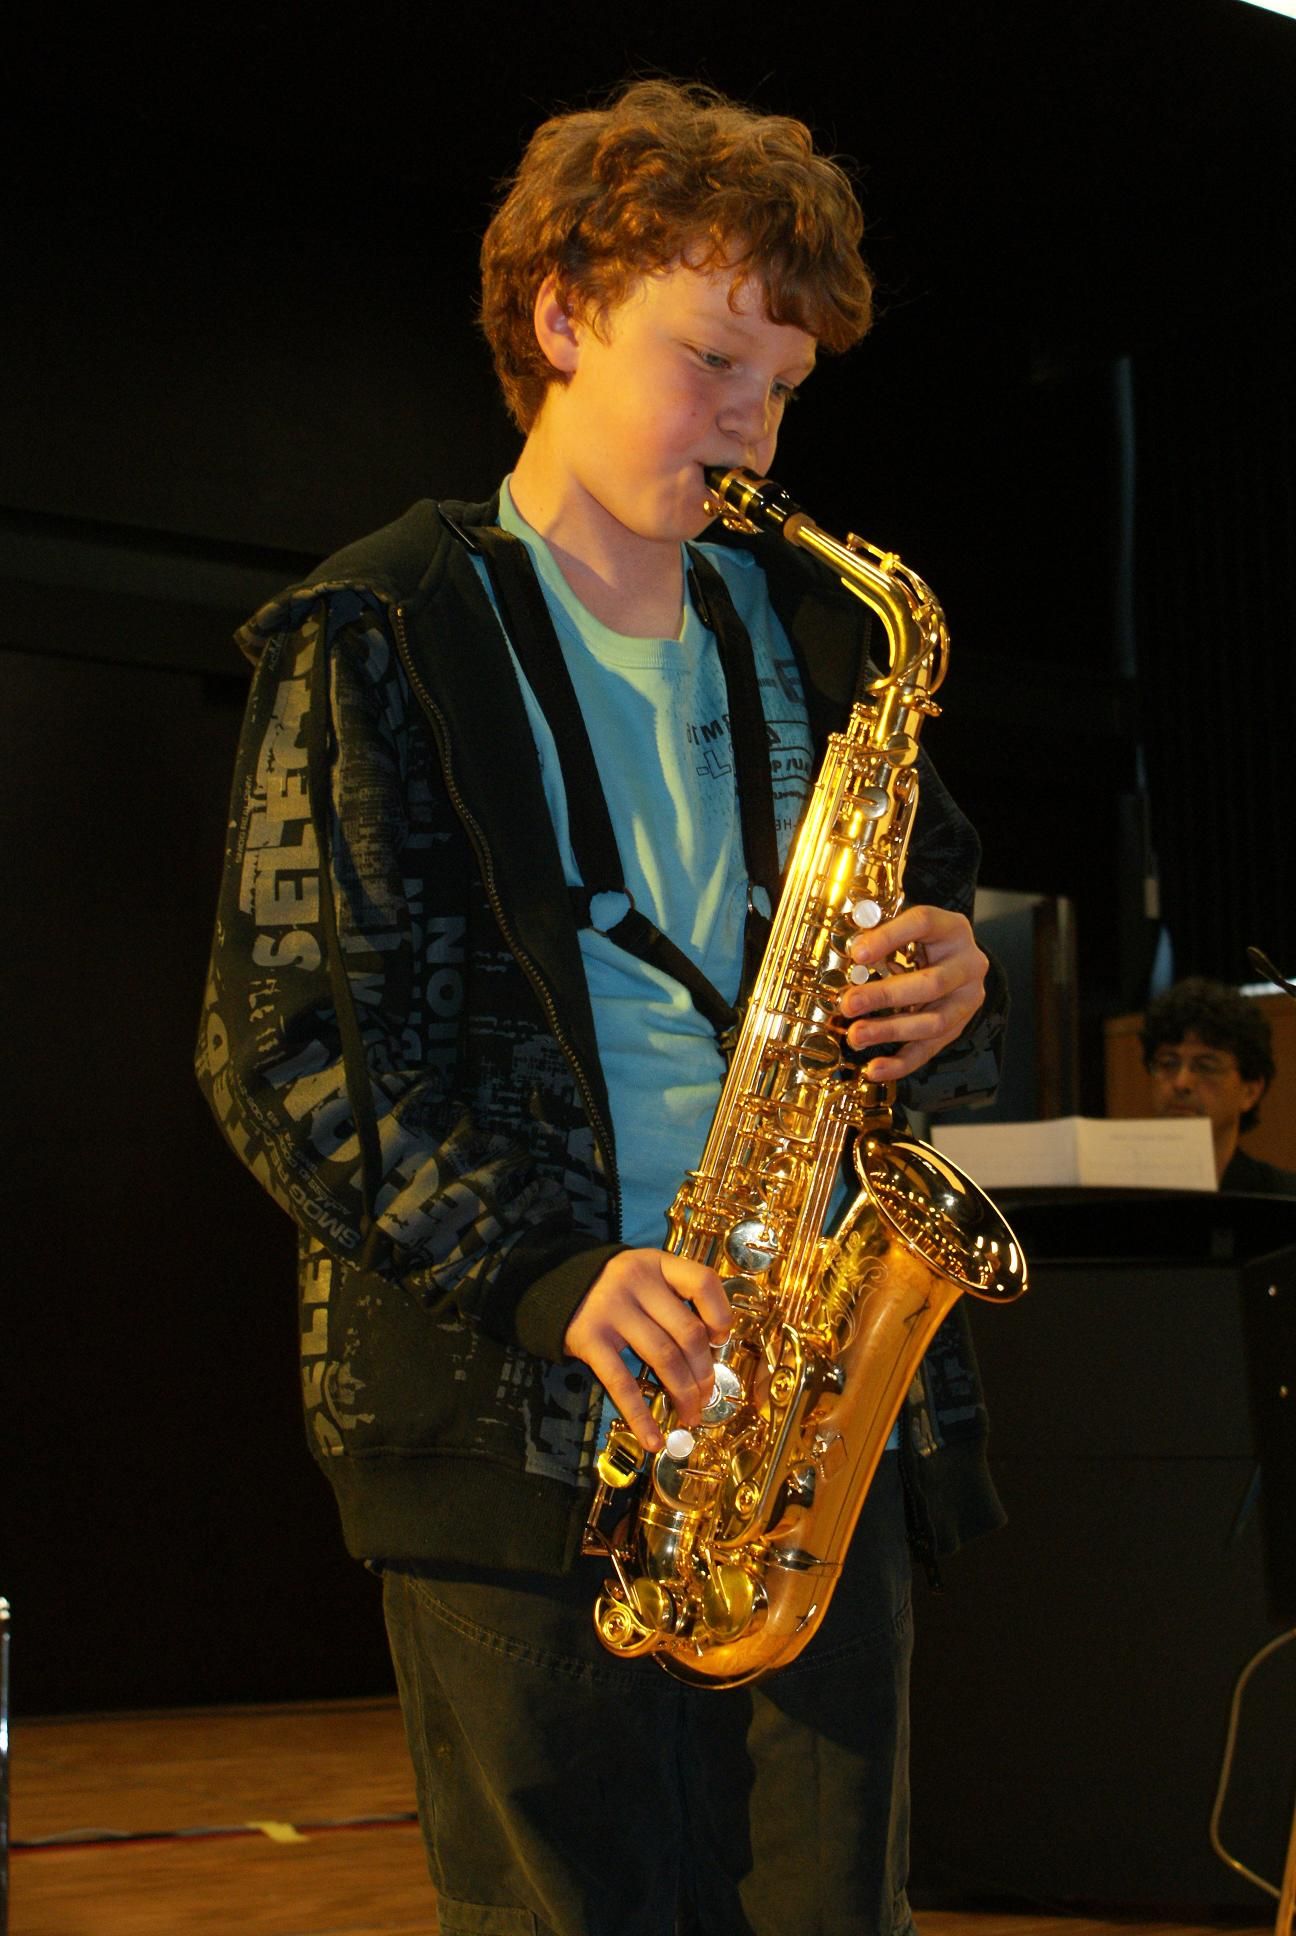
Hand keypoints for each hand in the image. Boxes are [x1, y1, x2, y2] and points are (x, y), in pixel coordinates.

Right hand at [564, 1250, 730, 1452]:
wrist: (548, 1284)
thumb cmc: (609, 1286)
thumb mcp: (642, 1275)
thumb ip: (672, 1298)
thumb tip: (709, 1349)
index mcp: (656, 1265)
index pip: (702, 1282)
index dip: (720, 1315)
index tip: (720, 1340)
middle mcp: (637, 1283)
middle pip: (687, 1331)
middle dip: (704, 1371)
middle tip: (707, 1396)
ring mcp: (612, 1310)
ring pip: (663, 1357)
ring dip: (683, 1393)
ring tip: (690, 1415)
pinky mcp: (590, 1339)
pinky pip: (622, 1383)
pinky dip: (640, 1416)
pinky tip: (652, 1439)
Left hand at [836, 904, 987, 1082]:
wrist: (953, 961)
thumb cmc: (922, 942)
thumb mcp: (905, 929)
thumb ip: (880, 935)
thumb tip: (850, 953)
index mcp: (952, 928)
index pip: (923, 924)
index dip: (890, 937)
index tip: (857, 954)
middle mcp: (968, 963)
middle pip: (932, 983)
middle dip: (886, 995)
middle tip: (850, 1003)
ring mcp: (967, 999)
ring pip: (933, 1022)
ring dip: (890, 1031)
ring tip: (856, 1036)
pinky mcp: (958, 1027)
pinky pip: (930, 1049)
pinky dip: (901, 1063)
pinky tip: (875, 1069)